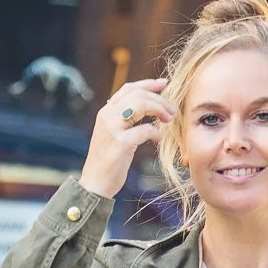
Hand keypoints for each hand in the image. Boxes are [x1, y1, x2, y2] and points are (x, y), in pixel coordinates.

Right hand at [79, 78, 172, 198]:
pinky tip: (158, 138)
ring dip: (159, 109)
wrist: (95, 183)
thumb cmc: (108, 161)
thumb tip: (147, 107)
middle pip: (137, 94)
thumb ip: (125, 119)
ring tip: (169, 119)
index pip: (128, 89)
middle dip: (159, 99)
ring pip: (140, 105)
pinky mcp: (120, 143)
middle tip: (172, 110)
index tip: (163, 83)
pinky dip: (156, 132)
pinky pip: (145, 130)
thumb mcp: (114, 134)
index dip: (147, 84)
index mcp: (106, 112)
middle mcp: (107, 116)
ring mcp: (112, 128)